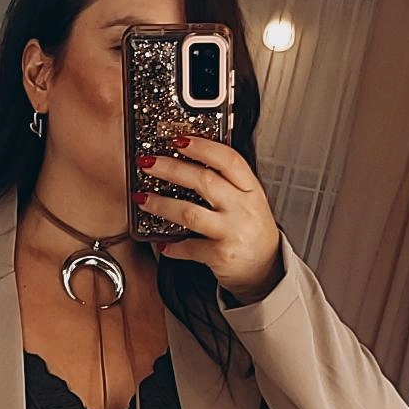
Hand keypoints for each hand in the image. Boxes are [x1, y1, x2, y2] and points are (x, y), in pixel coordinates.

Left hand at [134, 138, 283, 303]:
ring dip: (161, 204)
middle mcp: (243, 208)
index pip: (229, 160)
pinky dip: (172, 247)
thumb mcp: (248, 202)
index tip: (179, 140)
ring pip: (190, 213)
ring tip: (143, 199)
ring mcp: (232, 232)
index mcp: (251, 190)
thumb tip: (187, 163)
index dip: (202, 147)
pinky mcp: (221, 255)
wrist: (265, 269)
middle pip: (204, 181)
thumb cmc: (252, 232)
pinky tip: (163, 245)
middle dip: (171, 169)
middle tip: (148, 163)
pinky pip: (189, 247)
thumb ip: (227, 183)